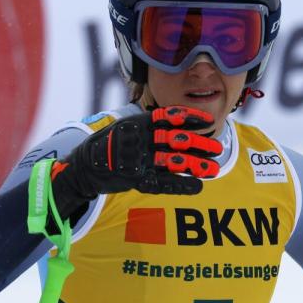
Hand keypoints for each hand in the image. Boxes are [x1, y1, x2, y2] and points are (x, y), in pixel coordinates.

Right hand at [50, 106, 222, 216]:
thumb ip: (152, 124)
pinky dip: (182, 185)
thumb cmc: (111, 144)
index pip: (170, 116)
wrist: (85, 166)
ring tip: (214, 168)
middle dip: (200, 144)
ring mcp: (138, 159)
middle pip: (177, 139)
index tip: (209, 122)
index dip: (192, 118)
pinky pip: (163, 182)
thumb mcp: (129, 126)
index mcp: (140, 123)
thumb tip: (181, 120)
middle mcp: (141, 139)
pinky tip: (198, 186)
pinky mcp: (136, 179)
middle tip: (217, 149)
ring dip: (196, 164)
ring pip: (174, 161)